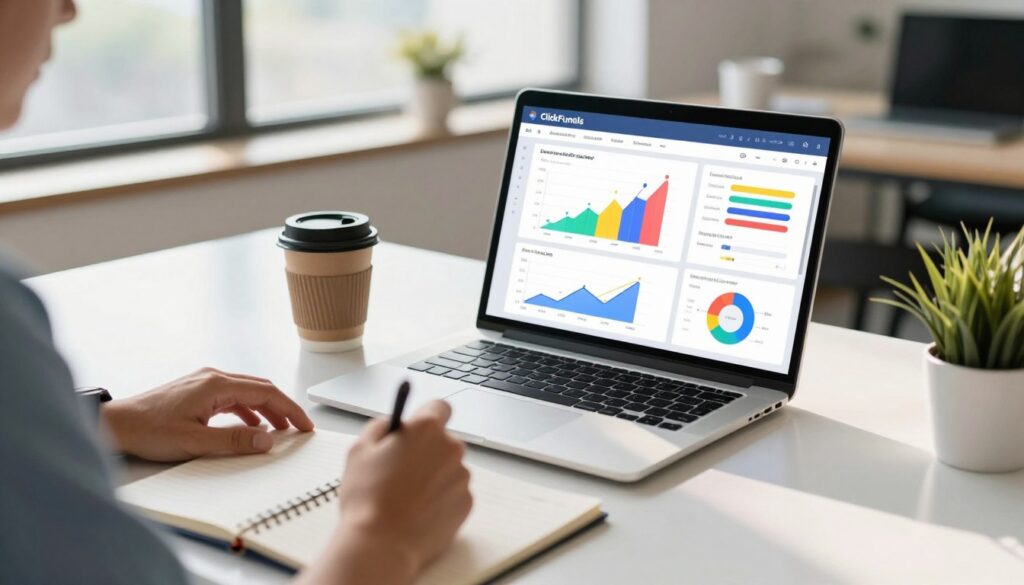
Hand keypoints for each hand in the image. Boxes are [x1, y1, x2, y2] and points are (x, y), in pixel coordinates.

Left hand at [100, 368, 313, 461]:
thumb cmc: (148, 430)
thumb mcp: (194, 441)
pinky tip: (250, 425)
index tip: (304, 426)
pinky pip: (232, 397)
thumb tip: (268, 440)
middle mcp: (213, 377)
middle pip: (260, 389)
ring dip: (266, 410)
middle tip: (299, 428)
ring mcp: (204, 382)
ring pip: (247, 392)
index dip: (289, 410)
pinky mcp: (196, 390)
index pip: (266, 393)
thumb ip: (234, 440)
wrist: (115, 424)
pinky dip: (248, 410)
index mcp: (216, 384)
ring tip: (280, 430)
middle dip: (283, 408)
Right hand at [296, 400, 471, 584]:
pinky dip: (440, 499)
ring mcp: (462, 477)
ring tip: (406, 496)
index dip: (425, 417)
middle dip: (426, 450)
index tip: (415, 429)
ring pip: (448, 468)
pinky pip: (453, 492)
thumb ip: (379, 427)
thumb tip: (391, 424)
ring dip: (433, 476)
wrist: (381, 545)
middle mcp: (451, 448)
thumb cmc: (368, 498)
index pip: (438, 407)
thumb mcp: (359, 450)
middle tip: (401, 470)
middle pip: (443, 441)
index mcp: (426, 429)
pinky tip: (417, 511)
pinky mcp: (466, 503)